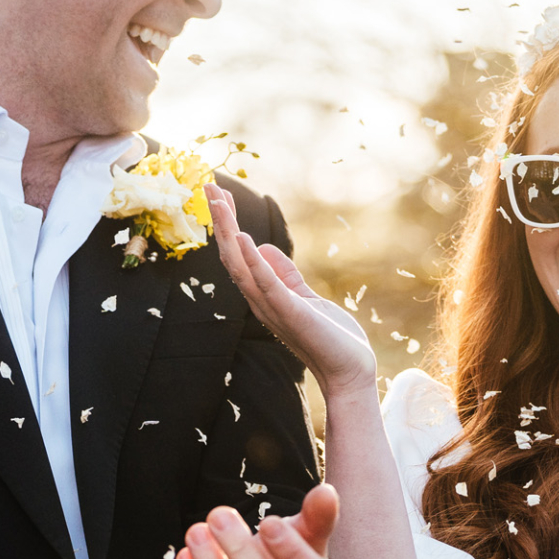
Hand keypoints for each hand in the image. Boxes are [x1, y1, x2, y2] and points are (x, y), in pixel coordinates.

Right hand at [206, 182, 376, 391]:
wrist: (349, 372)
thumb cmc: (329, 338)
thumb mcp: (305, 296)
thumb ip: (285, 273)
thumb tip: (264, 247)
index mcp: (263, 295)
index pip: (237, 254)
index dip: (227, 224)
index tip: (219, 195)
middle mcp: (260, 300)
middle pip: (231, 255)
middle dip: (220, 220)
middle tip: (208, 186)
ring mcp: (272, 307)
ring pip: (240, 265)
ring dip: (228, 232)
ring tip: (218, 202)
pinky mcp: (290, 312)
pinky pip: (266, 283)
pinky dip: (253, 261)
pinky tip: (244, 237)